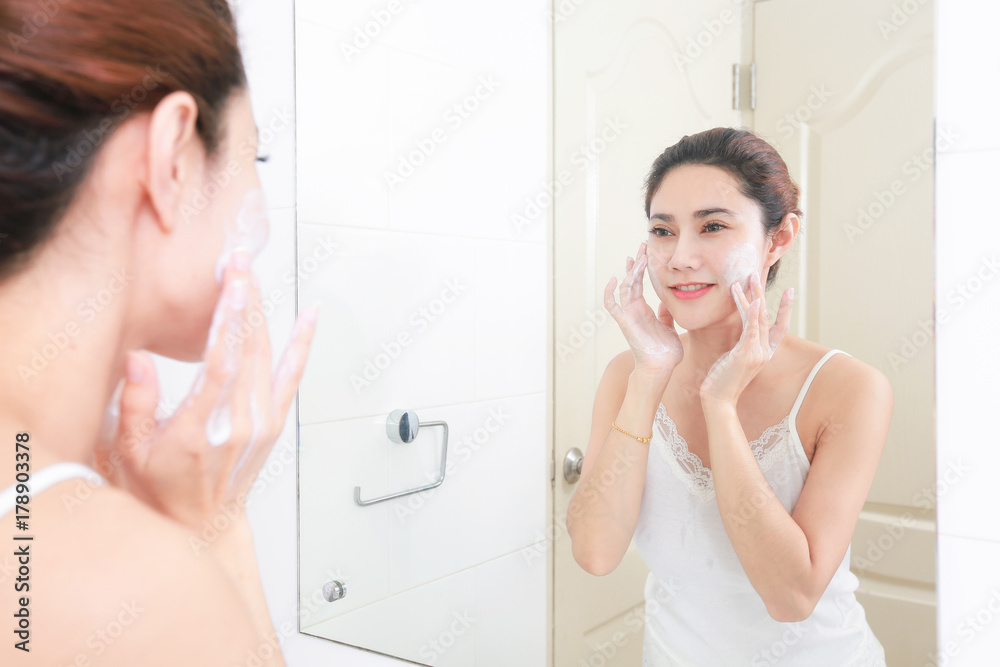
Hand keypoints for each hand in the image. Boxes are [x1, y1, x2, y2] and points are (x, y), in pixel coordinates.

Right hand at [93, 251, 318, 529]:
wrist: (202, 524)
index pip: (220, 363)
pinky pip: (292, 375)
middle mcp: (238, 424)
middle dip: (244, 300)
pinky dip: (302, 343)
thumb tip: (139, 357)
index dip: (228, 320)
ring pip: (267, 356)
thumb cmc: (160, 487)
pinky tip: (310, 315)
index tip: (230, 283)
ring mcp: (262, 422)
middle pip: (247, 350)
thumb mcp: (128, 452)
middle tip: (237, 260)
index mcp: (198, 429)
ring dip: (262, 312)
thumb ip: (133, 405)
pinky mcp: (275, 422)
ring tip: (252, 274)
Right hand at [604, 241, 683, 375]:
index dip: (642, 268)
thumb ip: (666, 314)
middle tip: (642, 246)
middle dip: (636, 263)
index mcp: (645, 310)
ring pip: (625, 288)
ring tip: (637, 256)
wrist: (661, 368)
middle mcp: (634, 310)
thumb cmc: (666, 352)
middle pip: (631, 281)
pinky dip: (610, 292)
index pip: (640, 284)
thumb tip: (666, 302)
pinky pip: (612, 305)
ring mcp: (628, 315)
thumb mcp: (669, 327)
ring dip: (630, 272)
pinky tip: (614, 278)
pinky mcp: (625, 322)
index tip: (646, 253)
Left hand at [699, 272, 792, 404]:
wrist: (718, 398)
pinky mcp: (745, 355)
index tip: (789, 291)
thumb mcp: (735, 358)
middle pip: (767, 317)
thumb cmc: (723, 378)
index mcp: (765, 353)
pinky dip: (751, 315)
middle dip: (762, 294)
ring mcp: (757, 354)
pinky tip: (752, 302)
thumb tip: (743, 331)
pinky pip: (751, 331)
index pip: (779, 326)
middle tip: (756, 275)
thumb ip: (743, 344)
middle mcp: (764, 352)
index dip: (785, 308)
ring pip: (758, 319)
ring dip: (753, 297)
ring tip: (749, 279)